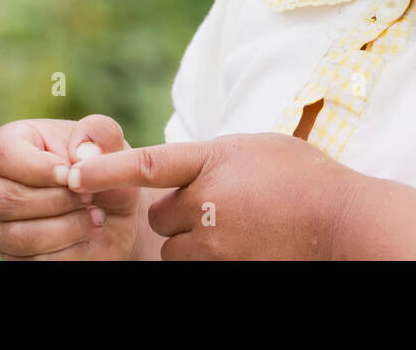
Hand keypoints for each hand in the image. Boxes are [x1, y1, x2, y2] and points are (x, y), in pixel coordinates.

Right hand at [0, 114, 141, 258]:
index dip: (37, 168)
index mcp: (11, 143)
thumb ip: (101, 134)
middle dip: (56, 201)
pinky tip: (87, 235)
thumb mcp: (110, 144)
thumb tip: (81, 150)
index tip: (69, 175)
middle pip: (4, 198)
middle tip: (88, 197)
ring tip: (95, 216)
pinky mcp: (11, 255)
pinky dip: (68, 250)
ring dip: (66, 228)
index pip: (3, 153)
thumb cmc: (104, 168)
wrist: (114, 211)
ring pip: (17, 236)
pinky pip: (32, 261)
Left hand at [60, 132, 363, 259]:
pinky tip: (242, 243)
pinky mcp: (224, 269)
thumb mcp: (258, 147)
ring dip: (192, 239)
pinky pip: (196, 266)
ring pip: (175, 247)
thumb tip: (186, 167)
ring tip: (235, 225)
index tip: (73, 173)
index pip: (148, 164)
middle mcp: (208, 202)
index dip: (107, 168)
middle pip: (159, 215)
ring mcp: (215, 242)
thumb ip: (216, 155)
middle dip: (178, 212)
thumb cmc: (305, 177)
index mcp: (215, 161)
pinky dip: (210, 257)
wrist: (341, 221)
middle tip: (218, 204)